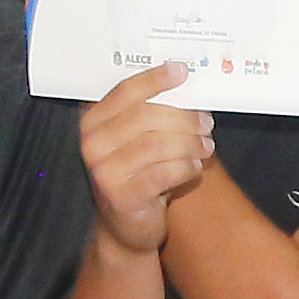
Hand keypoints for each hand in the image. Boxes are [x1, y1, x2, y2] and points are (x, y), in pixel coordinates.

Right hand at [77, 62, 214, 252]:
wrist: (125, 227)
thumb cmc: (137, 175)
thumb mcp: (137, 141)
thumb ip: (150, 114)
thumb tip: (187, 86)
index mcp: (93, 123)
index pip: (125, 91)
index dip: (155, 79)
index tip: (182, 71)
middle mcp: (92, 144)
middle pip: (146, 116)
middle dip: (183, 117)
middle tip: (206, 123)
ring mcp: (104, 171)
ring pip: (158, 144)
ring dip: (190, 143)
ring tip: (206, 146)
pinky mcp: (122, 196)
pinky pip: (165, 172)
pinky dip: (187, 167)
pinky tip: (195, 167)